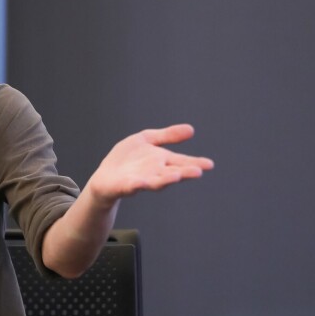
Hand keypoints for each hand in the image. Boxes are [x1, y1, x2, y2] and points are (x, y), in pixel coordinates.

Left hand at [85, 124, 213, 203]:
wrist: (105, 177)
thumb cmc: (127, 160)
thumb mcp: (146, 140)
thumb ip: (167, 136)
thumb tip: (192, 129)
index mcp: (161, 161)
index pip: (181, 162)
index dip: (195, 163)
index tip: (209, 165)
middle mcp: (155, 172)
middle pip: (172, 172)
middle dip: (184, 172)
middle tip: (198, 172)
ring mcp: (141, 180)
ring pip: (157, 181)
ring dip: (166, 179)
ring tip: (177, 176)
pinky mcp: (125, 186)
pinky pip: (133, 186)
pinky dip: (139, 184)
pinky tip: (143, 182)